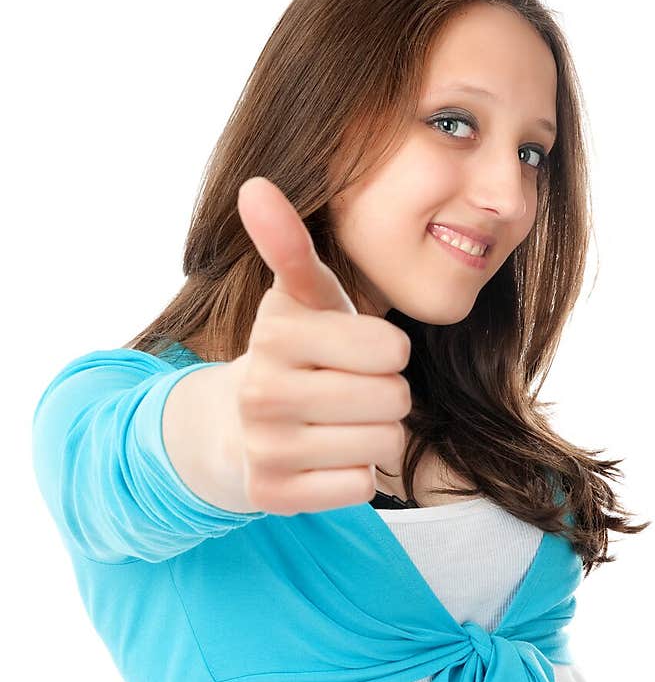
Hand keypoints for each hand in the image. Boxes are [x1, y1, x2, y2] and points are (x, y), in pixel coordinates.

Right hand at [228, 176, 412, 515]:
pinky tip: (325, 457)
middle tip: (350, 391)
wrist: (234, 426)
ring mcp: (263, 447)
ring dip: (374, 435)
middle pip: (393, 399)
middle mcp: (262, 391)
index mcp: (277, 334)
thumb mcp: (300, 298)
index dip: (387, 352)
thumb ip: (289, 245)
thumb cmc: (296, 354)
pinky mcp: (270, 496)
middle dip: (385, 395)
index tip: (358, 351)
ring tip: (339, 422)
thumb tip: (255, 185)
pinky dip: (355, 474)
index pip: (392, 350)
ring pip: (382, 444)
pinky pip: (359, 486)